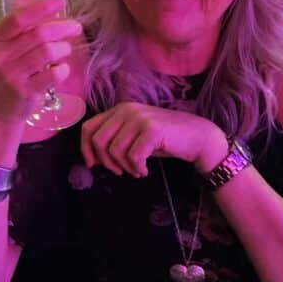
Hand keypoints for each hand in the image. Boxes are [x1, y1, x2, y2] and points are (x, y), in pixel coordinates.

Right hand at [0, 0, 82, 128]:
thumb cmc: (7, 71)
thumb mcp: (6, 44)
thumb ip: (17, 18)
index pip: (19, 18)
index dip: (41, 7)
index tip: (61, 2)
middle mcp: (0, 55)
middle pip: (38, 34)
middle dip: (62, 28)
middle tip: (76, 27)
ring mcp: (12, 75)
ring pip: (47, 53)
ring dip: (63, 49)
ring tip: (66, 50)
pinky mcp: (25, 91)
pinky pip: (52, 75)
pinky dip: (62, 69)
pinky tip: (61, 69)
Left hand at [81, 102, 228, 177]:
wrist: (197, 136)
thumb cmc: (164, 140)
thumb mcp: (134, 137)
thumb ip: (114, 140)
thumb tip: (93, 158)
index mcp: (119, 110)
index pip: (88, 127)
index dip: (85, 148)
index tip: (93, 165)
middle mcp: (126, 110)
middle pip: (98, 140)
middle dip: (106, 161)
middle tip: (120, 171)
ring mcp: (139, 118)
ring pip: (115, 150)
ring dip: (125, 167)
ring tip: (137, 170)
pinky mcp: (152, 129)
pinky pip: (133, 156)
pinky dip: (137, 168)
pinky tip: (144, 170)